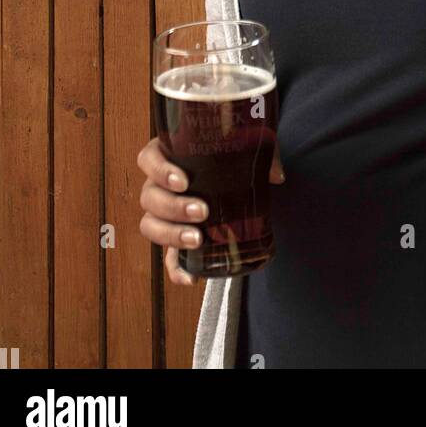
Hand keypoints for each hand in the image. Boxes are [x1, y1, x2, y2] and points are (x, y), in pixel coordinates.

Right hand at [137, 134, 285, 285]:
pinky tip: (191, 278)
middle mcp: (160, 185)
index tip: (183, 181)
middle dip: (173, 207)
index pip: (149, 160)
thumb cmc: (235, 157)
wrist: (241, 179)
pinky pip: (167, 258)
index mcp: (170, 155)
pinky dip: (176, 269)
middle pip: (149, 197)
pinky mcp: (176, 239)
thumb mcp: (249, 148)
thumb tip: (276, 176)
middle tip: (202, 210)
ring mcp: (165, 214)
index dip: (160, 170)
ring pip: (150, 225)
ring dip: (171, 234)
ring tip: (198, 238)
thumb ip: (264, 154)